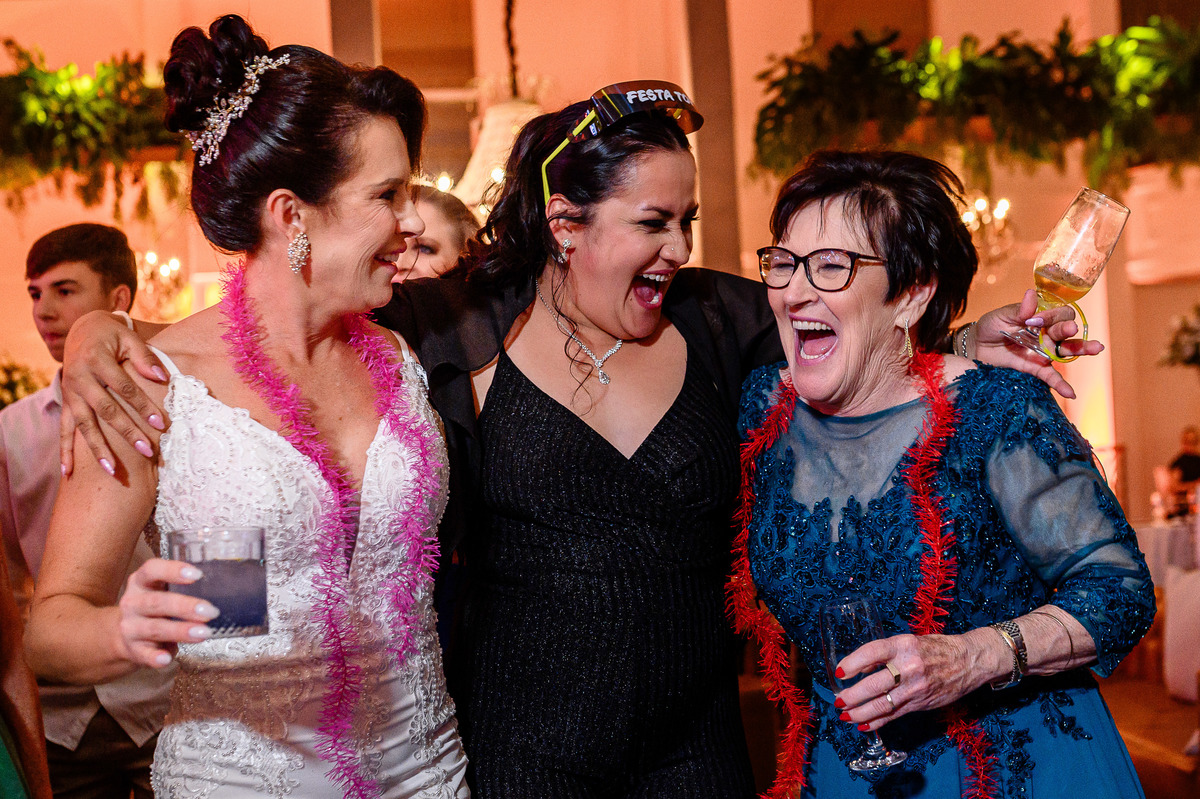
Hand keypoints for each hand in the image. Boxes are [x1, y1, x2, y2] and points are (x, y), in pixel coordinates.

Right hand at [59, 311, 168, 476]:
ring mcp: (70, 393)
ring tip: (112, 471)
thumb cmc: (113, 336)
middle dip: (126, 432)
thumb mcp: (129, 338)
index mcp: (97, 360)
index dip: (143, 406)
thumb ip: (145, 358)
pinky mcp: (66, 403)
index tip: (162, 424)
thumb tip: (163, 377)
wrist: (83, 330)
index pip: (124, 388)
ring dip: (98, 449)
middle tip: (147, 451)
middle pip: (105, 410)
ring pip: (84, 424)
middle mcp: (79, 378)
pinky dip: (65, 451)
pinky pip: (64, 430)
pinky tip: (69, 473)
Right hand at [117, 559, 218, 667]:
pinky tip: (167, 658)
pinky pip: (144, 654)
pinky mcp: (133, 650)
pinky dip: (155, 657)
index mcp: (141, 582)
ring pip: (155, 628)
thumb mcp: (163, 591)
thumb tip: (224, 586)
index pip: (152, 570)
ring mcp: (130, 627)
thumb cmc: (156, 608)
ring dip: (180, 631)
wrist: (127, 636)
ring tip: (204, 633)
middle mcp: (132, 603)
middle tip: (211, 611)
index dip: (173, 570)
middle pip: (157, 602)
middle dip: (186, 607)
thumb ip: (184, 586)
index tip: (198, 575)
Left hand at [832, 632, 989, 731]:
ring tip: (845, 715)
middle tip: (838, 700)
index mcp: (904, 645)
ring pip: (882, 704)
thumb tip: (860, 666)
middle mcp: (909, 667)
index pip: (872, 653)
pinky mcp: (920, 704)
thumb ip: (885, 654)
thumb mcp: (909, 642)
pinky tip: (862, 725)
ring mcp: (915, 688)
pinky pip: (894, 715)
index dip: (852, 663)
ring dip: (860, 713)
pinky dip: (876, 722)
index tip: (839, 672)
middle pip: (874, 684)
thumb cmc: (936, 648)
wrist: (969, 661)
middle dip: (852, 695)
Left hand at [974, 289, 1104, 399]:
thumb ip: (1018, 310)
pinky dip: (1061, 385)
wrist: (976, 347)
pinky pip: (1050, 377)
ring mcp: (1043, 352)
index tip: (1036, 320)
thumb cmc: (991, 326)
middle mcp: (1047, 334)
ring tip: (1095, 348)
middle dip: (1068, 329)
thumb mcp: (1001, 316)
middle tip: (1070, 329)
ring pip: (1066, 351)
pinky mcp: (1036, 368)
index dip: (1051, 315)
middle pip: (1065, 331)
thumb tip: (1030, 294)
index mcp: (1041, 318)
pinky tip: (1070, 393)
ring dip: (1081, 349)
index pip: (1057, 313)